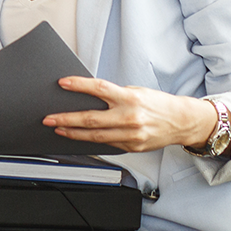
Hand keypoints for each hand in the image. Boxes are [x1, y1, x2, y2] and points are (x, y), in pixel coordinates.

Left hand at [43, 77, 219, 152]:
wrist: (183, 122)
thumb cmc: (157, 104)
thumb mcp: (135, 92)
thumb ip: (113, 95)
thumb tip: (86, 97)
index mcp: (130, 98)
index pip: (99, 89)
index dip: (79, 85)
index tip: (62, 83)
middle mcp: (130, 117)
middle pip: (91, 119)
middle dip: (65, 119)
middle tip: (48, 118)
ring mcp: (131, 135)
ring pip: (95, 136)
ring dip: (72, 133)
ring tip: (58, 128)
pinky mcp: (132, 147)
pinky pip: (106, 144)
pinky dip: (89, 141)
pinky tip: (78, 137)